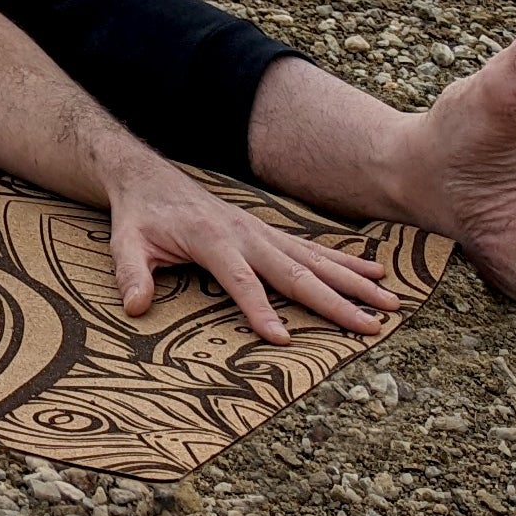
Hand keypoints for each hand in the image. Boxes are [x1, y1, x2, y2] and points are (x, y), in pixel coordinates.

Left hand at [105, 157, 397, 343]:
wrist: (147, 176)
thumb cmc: (139, 215)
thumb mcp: (125, 241)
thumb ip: (131, 272)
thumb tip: (135, 307)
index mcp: (211, 238)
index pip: (240, 279)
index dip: (259, 309)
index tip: (282, 340)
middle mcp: (244, 233)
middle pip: (293, 271)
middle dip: (334, 300)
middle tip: (372, 326)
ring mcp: (261, 231)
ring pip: (314, 260)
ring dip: (352, 282)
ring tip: (390, 302)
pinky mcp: (268, 233)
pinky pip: (311, 250)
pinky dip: (345, 262)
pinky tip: (374, 273)